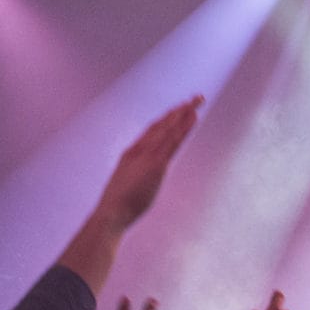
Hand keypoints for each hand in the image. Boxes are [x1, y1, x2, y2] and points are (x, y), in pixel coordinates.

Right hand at [94, 97, 202, 230]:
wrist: (111, 211)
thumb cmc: (117, 205)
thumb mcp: (126, 187)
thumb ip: (135, 178)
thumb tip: (140, 181)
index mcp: (131, 153)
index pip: (151, 131)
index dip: (165, 119)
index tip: (176, 110)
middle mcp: (140, 149)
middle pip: (162, 124)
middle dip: (179, 111)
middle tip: (194, 98)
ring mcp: (148, 155)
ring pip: (170, 128)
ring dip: (184, 113)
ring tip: (197, 100)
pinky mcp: (157, 163)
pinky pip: (173, 140)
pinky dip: (184, 127)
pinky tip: (193, 117)